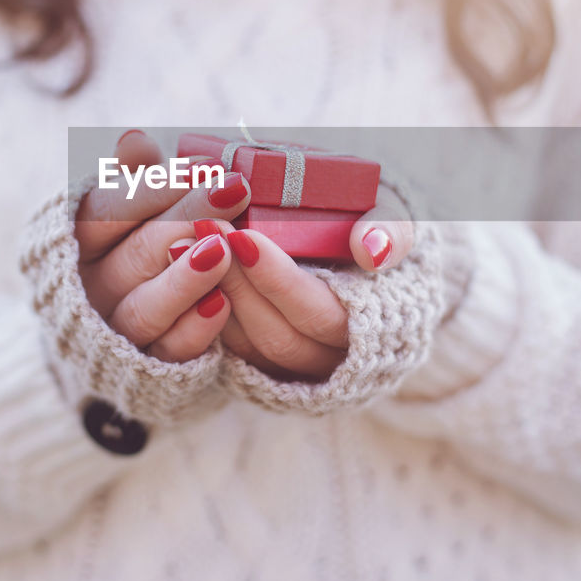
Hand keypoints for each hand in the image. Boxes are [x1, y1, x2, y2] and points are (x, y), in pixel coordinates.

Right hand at [74, 130, 251, 363]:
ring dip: (185, 278)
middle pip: (134, 253)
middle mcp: (90, 288)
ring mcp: (115, 332)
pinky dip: (194, 329)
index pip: (105, 212)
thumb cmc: (133, 247)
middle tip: (233, 190)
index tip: (204, 166)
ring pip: (144, 308)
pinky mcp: (147, 367)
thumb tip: (135, 141)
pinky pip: (168, 352)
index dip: (153, 188)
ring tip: (223, 248)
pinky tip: (223, 304)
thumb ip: (133, 178)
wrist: (117, 333)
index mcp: (78, 242)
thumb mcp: (128, 209)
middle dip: (186, 217)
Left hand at [168, 187, 415, 381]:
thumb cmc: (378, 223)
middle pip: (274, 335)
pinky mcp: (262, 354)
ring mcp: (294, 363)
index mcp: (370, 327)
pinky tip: (182, 262)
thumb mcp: (397, 216)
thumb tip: (371, 250)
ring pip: (245, 344)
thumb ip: (393, 230)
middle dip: (235, 283)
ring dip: (212, 293)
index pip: (318, 314)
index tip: (243, 238)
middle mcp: (330, 357)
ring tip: (183, 241)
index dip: (278, 281)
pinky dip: (204, 305)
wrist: (363, 239)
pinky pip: (229, 343)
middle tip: (203, 228)